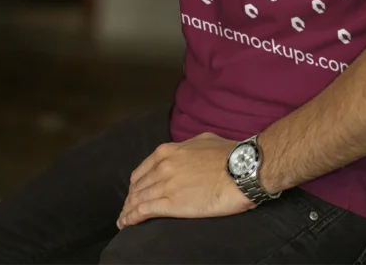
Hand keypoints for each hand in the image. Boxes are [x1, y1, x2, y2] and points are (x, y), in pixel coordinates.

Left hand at [117, 133, 253, 229]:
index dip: (137, 184)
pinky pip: (144, 211)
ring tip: (123, 221)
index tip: (135, 193)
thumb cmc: (229, 154)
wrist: (242, 168)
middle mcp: (163, 166)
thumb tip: (185, 151)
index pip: (143, 170)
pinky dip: (132, 218)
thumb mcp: (203, 140)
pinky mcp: (172, 203)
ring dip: (128, 211)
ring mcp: (166, 184)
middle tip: (127, 210)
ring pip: (138, 199)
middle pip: (138, 186)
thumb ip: (187, 147)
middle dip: (130, 199)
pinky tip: (127, 224)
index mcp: (169, 151)